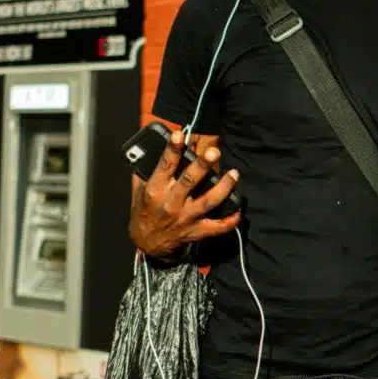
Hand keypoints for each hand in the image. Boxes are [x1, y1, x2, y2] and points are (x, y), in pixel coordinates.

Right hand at [128, 129, 240, 257]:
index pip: (164, 166)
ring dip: (223, 187)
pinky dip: (230, 220)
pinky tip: (239, 210)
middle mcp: (171, 203)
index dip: (172, 150)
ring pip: (208, 201)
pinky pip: (218, 227)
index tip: (180, 134)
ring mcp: (186, 218)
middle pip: (189, 181)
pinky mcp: (196, 231)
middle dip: (203, 165)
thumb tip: (149, 148)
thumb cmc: (144, 212)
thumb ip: (143, 171)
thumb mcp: (138, 191)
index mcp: (155, 190)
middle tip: (214, 151)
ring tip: (234, 174)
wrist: (147, 244)